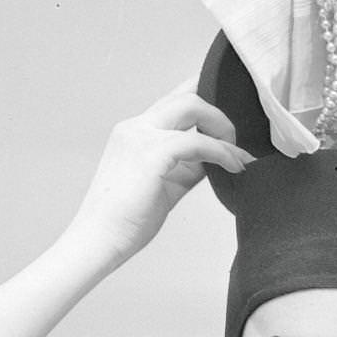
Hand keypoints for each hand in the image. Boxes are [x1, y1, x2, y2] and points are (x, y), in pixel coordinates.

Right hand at [65, 85, 251, 272]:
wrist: (99, 241)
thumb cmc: (126, 221)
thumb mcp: (165, 185)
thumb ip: (187, 167)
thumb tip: (215, 160)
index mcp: (135, 132)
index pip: (173, 100)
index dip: (204, 98)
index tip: (226, 119)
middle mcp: (136, 126)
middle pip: (186, 95)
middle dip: (218, 114)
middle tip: (235, 143)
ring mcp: (141, 136)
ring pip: (193, 106)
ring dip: (223, 127)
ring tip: (238, 156)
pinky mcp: (151, 155)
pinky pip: (198, 141)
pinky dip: (222, 152)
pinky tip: (235, 167)